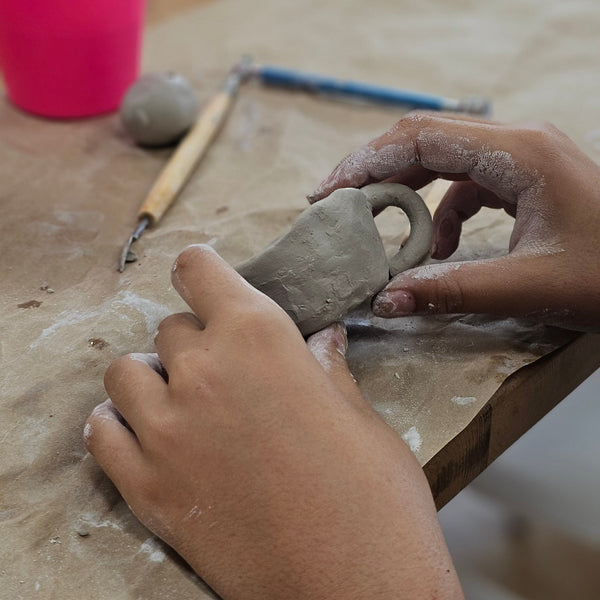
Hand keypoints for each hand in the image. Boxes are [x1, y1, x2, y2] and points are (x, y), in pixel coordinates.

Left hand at [85, 245, 462, 599]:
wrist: (355, 585)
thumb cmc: (372, 492)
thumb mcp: (358, 415)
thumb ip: (327, 368)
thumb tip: (323, 339)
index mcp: (258, 336)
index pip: (199, 268)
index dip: (202, 271)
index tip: (206, 283)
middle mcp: (202, 370)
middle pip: (169, 327)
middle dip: (194, 340)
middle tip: (224, 369)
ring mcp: (165, 430)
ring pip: (125, 373)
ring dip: (150, 378)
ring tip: (181, 401)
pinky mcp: (146, 488)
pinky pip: (101, 432)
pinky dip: (117, 425)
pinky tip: (144, 434)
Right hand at [309, 114, 599, 331]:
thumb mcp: (527, 286)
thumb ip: (452, 292)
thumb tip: (385, 301)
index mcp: (518, 153)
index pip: (421, 139)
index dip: (366, 162)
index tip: (328, 193)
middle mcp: (518, 142)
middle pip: (425, 139)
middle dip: (376, 170)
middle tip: (337, 203)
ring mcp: (523, 157)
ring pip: (443, 158)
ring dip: (405, 189)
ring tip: (373, 221)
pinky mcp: (525, 178)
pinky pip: (467, 182)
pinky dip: (441, 211)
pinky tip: (438, 247)